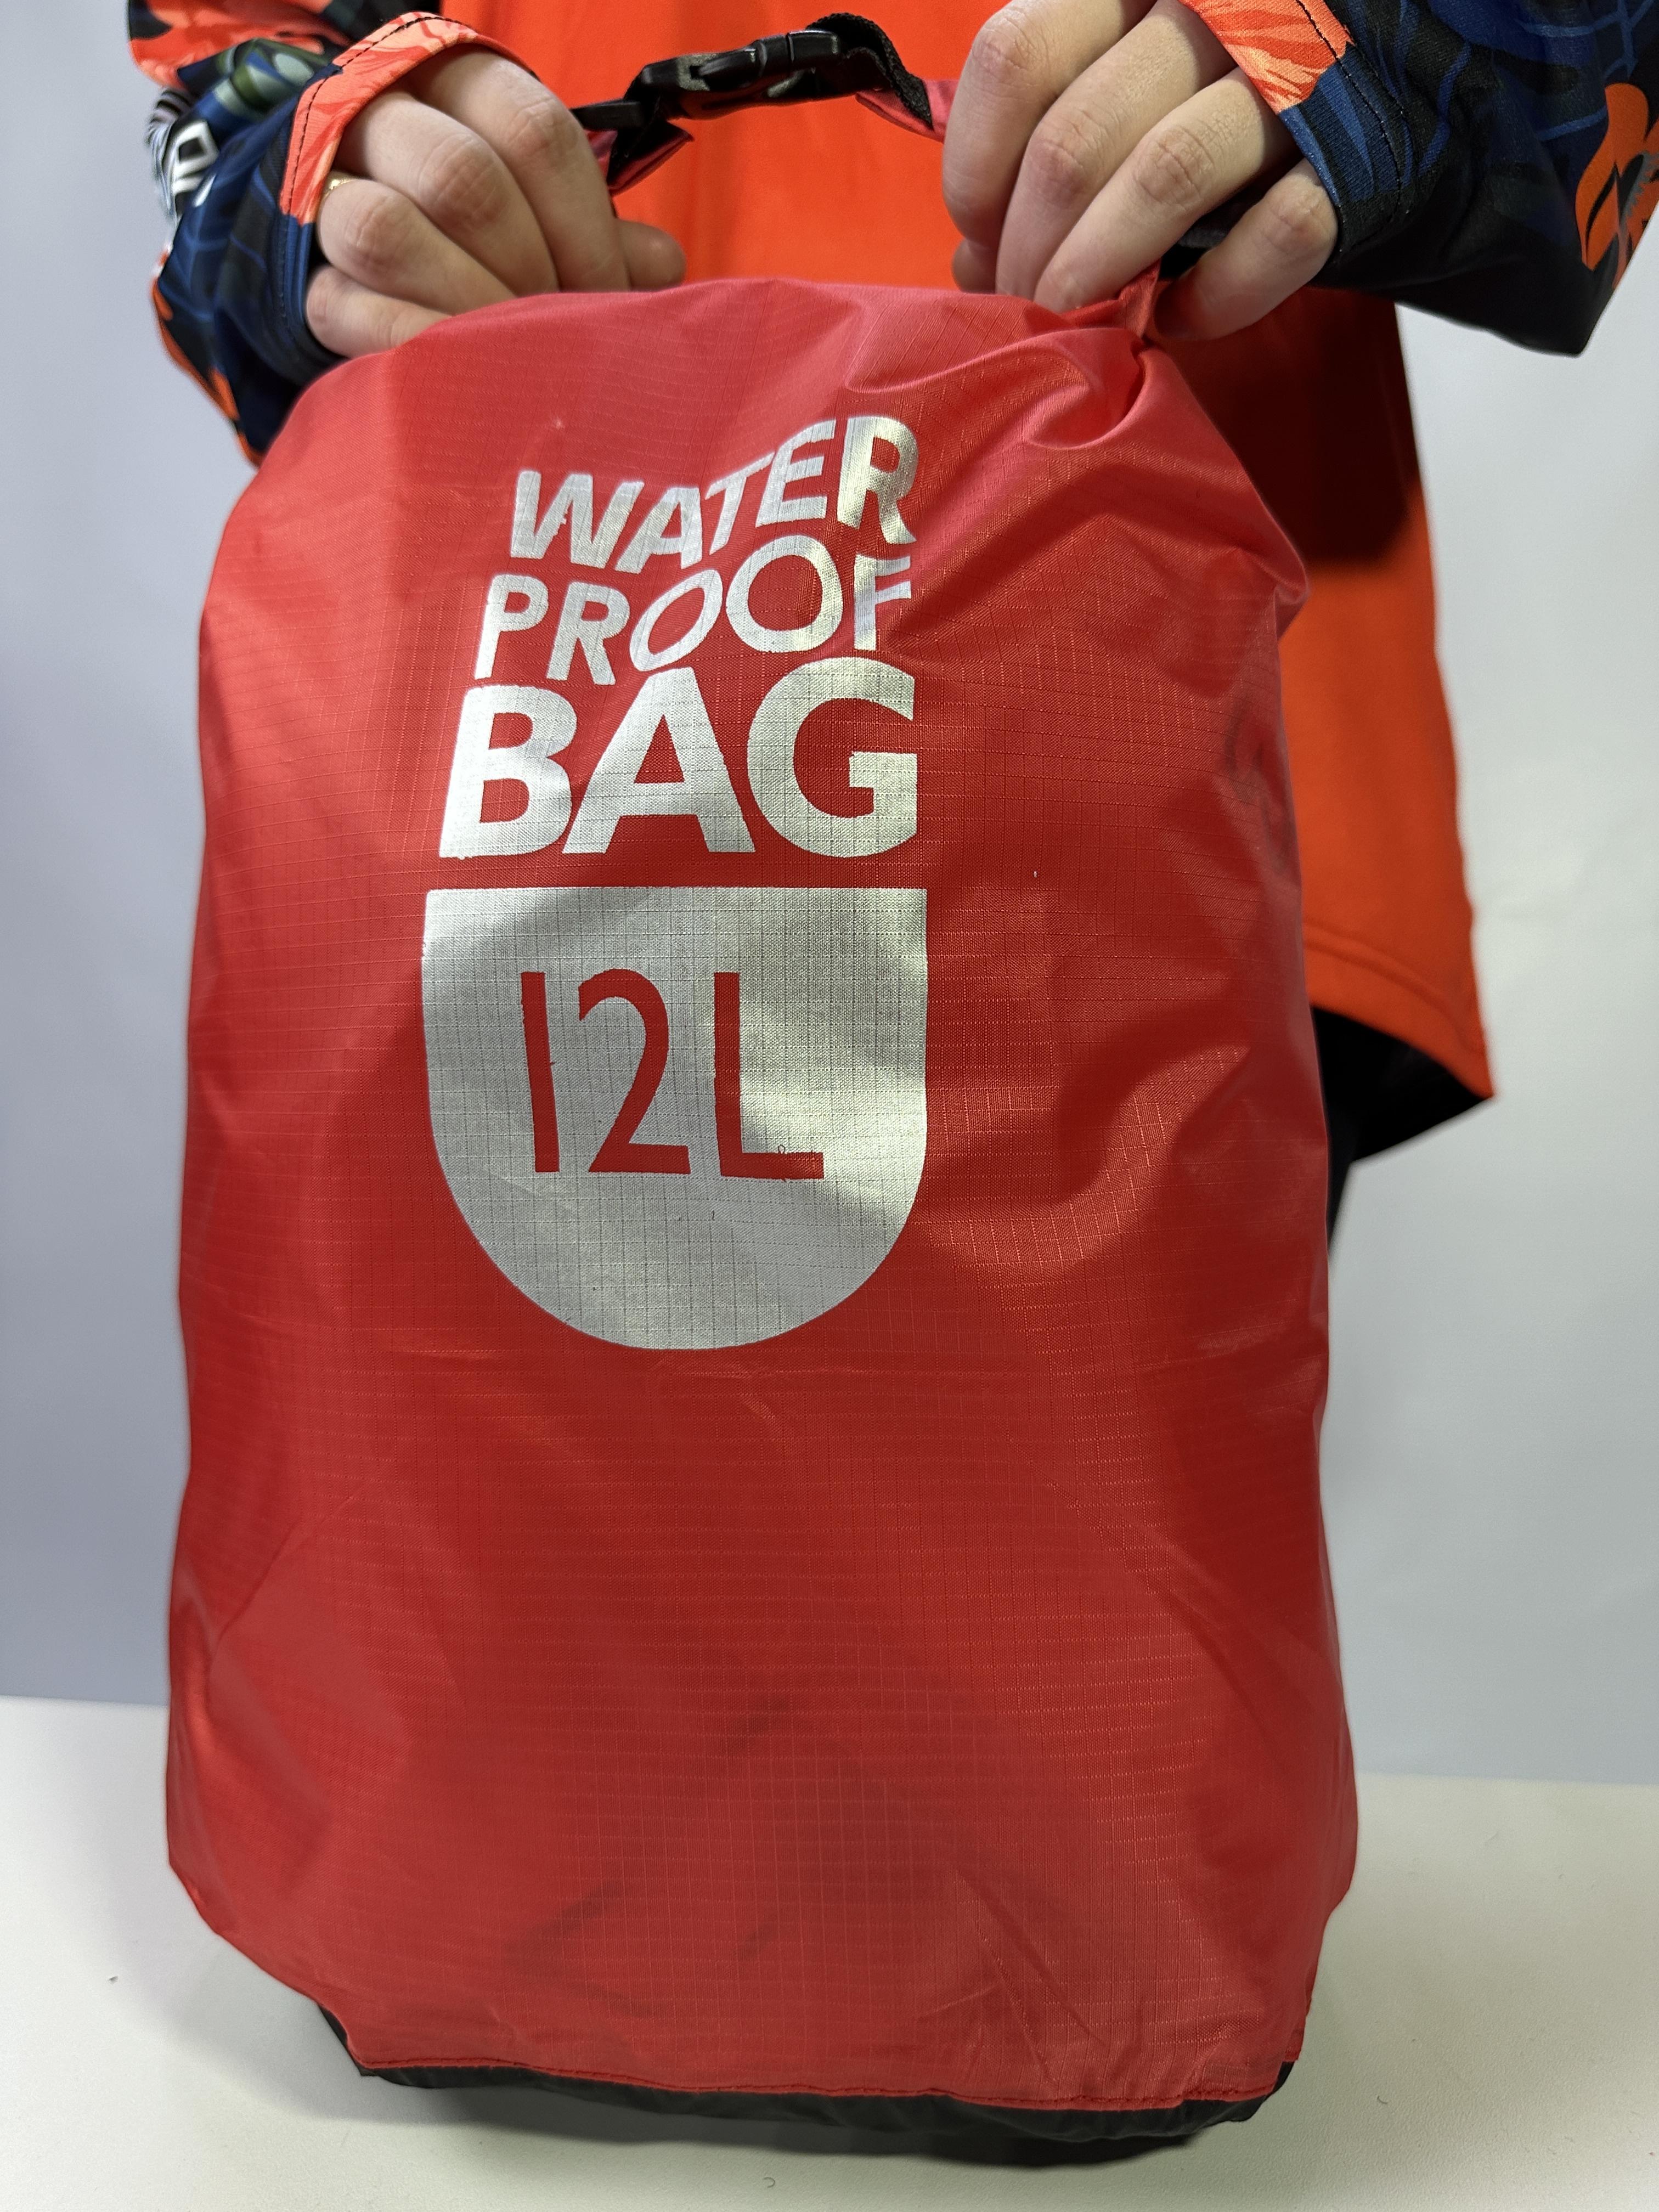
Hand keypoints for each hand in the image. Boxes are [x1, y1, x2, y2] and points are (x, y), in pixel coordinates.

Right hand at [306, 50, 684, 357]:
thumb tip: (659, 267)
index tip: (607, 295)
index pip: (532, 132)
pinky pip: (345, 305)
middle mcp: (389, 121)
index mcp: (463, 87)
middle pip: (460, 178)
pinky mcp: (308, 278)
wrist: (381, 250)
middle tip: (556, 329)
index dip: (582, 224)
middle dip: (524, 269)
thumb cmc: (488, 231)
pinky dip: (411, 344)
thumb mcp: (545, 212)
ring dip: (464, 304)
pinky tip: (459, 373)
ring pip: (384, 227)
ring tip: (510, 353)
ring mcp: (333, 195)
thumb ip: (600, 234)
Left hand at [942, 0, 1336, 338]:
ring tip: (1080, 324)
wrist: (1390, 98)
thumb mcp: (1132, 86)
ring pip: (1163, 176)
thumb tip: (974, 261)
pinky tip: (1176, 316)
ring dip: (1101, 274)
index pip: (1018, 58)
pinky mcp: (1357, 156)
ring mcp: (1294, 73)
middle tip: (1027, 310)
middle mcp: (1218, 5)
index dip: (979, 170)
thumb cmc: (1228, 96)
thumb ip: (1052, 143)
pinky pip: (1273, 236)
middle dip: (1029, 254)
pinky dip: (1213, 297)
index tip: (981, 235)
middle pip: (1074, 140)